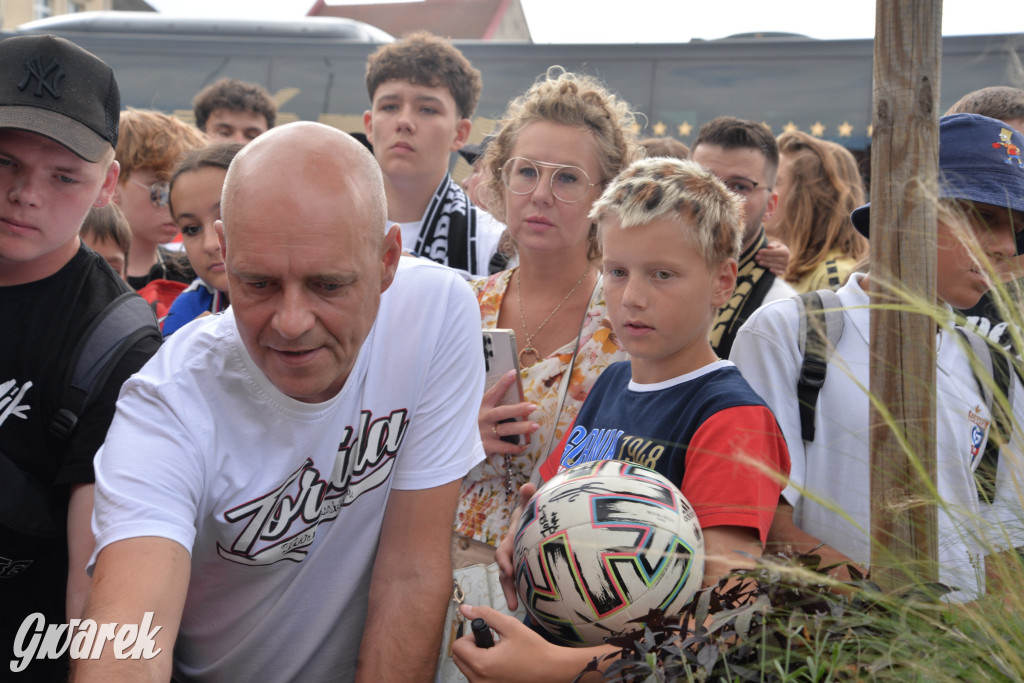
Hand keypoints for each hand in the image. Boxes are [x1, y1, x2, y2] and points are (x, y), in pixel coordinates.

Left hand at [452, 604, 592, 682]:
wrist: (552, 671)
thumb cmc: (534, 650)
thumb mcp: (510, 626)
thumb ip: (485, 615)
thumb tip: (465, 609)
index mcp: (483, 665)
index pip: (457, 647)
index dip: (470, 637)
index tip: (487, 636)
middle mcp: (480, 681)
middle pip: (459, 659)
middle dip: (471, 648)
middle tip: (492, 644)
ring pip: (467, 670)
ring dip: (477, 659)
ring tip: (499, 655)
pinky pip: (477, 679)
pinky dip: (484, 670)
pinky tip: (501, 665)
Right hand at [480, 370, 537, 455]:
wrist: (458, 444)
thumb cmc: (473, 425)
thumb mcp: (478, 411)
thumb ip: (490, 404)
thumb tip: (508, 388)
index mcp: (481, 407)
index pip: (493, 393)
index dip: (503, 383)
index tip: (513, 374)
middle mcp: (482, 419)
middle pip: (502, 412)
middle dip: (518, 409)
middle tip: (532, 407)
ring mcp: (485, 433)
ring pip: (506, 429)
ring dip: (522, 428)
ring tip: (535, 426)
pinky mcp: (486, 446)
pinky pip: (504, 447)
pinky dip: (515, 447)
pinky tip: (525, 445)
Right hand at [496, 483, 535, 608]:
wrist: (533, 527)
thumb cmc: (531, 517)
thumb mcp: (529, 508)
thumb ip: (528, 497)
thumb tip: (528, 484)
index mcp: (510, 542)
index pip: (502, 553)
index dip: (504, 561)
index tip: (508, 570)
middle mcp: (512, 557)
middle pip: (506, 575)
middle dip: (508, 589)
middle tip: (513, 604)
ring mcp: (519, 568)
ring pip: (514, 585)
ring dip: (516, 598)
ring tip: (522, 613)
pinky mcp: (528, 575)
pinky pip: (526, 589)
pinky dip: (530, 601)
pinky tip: (540, 615)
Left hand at [755, 240, 790, 276]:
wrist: (779, 256)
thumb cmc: (775, 248)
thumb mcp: (775, 244)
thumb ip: (772, 244)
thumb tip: (770, 246)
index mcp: (785, 251)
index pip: (775, 252)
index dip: (766, 252)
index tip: (759, 251)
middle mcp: (786, 259)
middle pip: (775, 259)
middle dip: (765, 258)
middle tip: (757, 257)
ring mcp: (785, 266)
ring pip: (775, 265)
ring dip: (766, 264)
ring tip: (759, 262)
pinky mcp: (783, 271)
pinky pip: (779, 272)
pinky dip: (774, 271)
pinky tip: (769, 270)